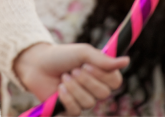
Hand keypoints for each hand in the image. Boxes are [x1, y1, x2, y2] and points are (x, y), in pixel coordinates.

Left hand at [14, 42, 128, 114]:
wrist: (38, 64)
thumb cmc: (62, 56)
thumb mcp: (83, 53)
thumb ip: (103, 59)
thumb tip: (127, 60)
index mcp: (101, 74)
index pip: (116, 82)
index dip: (103, 75)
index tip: (88, 64)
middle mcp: (95, 89)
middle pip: (103, 94)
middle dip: (85, 80)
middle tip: (73, 69)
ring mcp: (83, 100)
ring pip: (89, 102)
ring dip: (74, 87)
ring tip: (64, 76)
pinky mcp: (70, 109)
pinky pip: (76, 110)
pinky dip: (67, 97)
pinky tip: (59, 88)